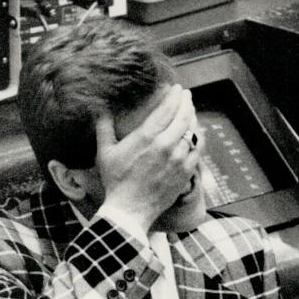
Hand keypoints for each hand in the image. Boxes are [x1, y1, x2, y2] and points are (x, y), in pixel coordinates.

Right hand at [94, 84, 198, 232]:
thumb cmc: (116, 181)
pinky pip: (197, 150)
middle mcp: (166, 145)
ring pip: (192, 132)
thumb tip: (99, 110)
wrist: (130, 209)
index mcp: (147, 137)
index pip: (167, 109)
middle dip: (187, 102)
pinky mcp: (186, 172)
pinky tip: (197, 134)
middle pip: (183, 116)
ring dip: (193, 119)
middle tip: (187, 96)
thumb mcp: (105, 152)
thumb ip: (103, 128)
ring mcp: (178, 159)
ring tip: (191, 112)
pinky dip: (198, 139)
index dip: (175, 96)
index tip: (178, 89)